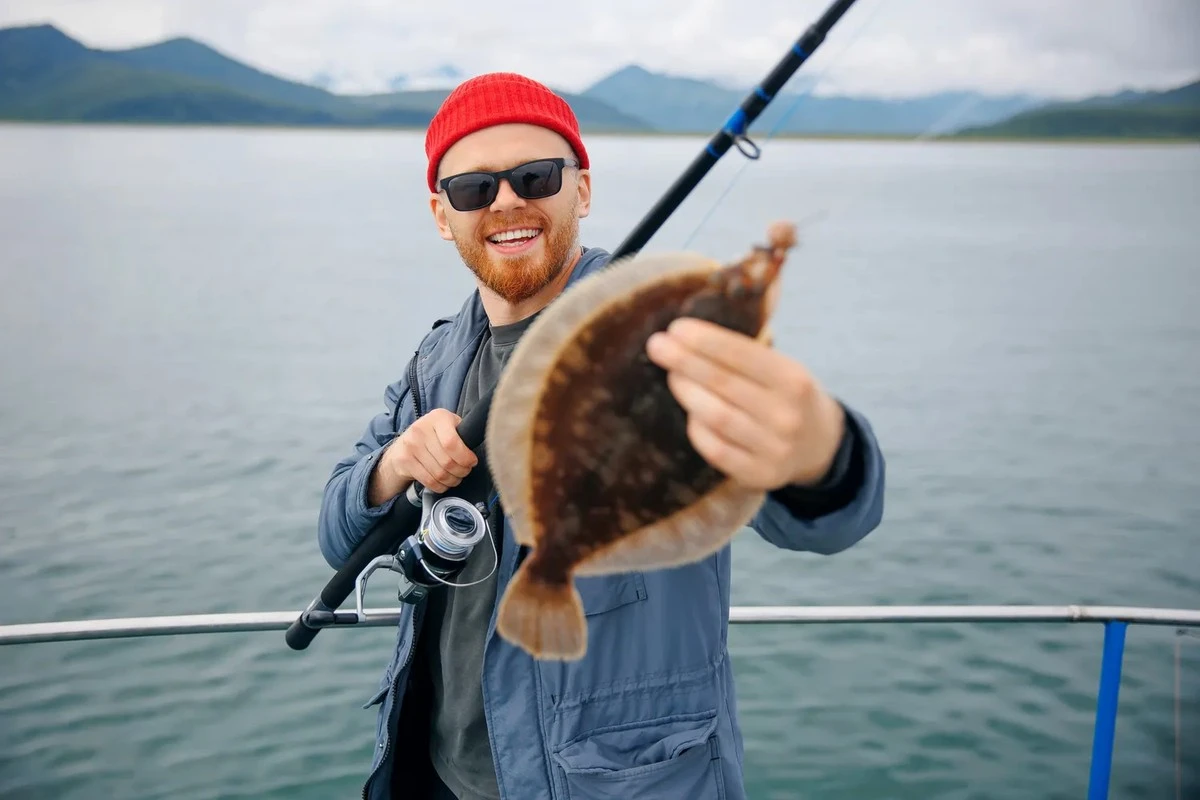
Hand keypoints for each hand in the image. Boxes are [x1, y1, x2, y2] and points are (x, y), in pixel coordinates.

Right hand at [370, 409, 478, 503]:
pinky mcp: (404, 461)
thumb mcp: (447, 426)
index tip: (472, 462)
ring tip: (455, 477)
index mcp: (438, 417)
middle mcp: (421, 429)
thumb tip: (487, 445)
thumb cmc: (432, 437)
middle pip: (448, 461)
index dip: (466, 457)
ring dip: (452, 480)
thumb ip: (462, 433)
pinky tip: (443, 482)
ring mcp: (411, 445)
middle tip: (464, 471)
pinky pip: (428, 481)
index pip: (452, 443)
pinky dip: (440, 486)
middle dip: (461, 471)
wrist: (401, 447)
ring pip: (439, 473)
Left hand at [645, 318, 844, 490]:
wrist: (819, 445)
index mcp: (794, 380)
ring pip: (715, 417)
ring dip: (687, 392)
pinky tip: (690, 412)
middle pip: (723, 384)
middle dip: (685, 361)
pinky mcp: (759, 474)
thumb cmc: (788, 396)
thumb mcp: (783, 368)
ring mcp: (774, 449)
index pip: (742, 354)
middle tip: (657, 346)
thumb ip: (745, 355)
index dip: (706, 340)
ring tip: (672, 375)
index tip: (676, 328)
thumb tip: (687, 336)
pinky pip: (715, 449)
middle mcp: (786, 415)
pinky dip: (696, 428)